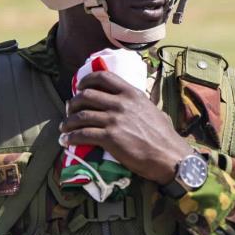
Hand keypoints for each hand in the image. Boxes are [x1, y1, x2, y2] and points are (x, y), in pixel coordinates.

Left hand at [60, 71, 192, 184]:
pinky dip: (71, 137)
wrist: (169, 156)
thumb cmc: (164, 136)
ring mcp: (115, 120)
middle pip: (87, 95)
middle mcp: (121, 103)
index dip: (86, 80)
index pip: (103, 77)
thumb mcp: (151, 110)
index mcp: (131, 93)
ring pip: (81, 115)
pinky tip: (66, 141)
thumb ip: (136, 104)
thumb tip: (129, 103)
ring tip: (64, 128)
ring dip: (68, 122)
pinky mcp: (110, 138)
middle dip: (73, 103)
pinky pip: (83, 134)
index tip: (79, 88)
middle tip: (69, 111)